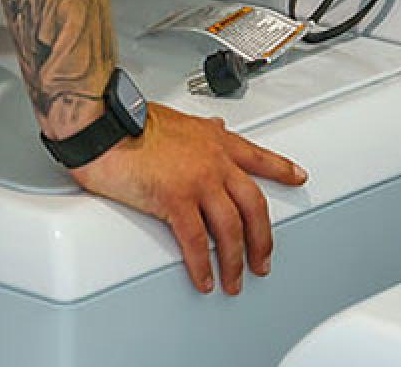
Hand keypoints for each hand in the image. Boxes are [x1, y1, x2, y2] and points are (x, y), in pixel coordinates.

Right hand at [69, 102, 306, 294]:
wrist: (104, 124)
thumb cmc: (130, 121)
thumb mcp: (175, 119)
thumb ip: (199, 130)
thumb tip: (215, 128)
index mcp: (213, 139)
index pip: (257, 156)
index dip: (280, 169)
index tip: (297, 177)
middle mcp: (213, 160)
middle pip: (253, 204)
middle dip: (263, 238)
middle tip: (263, 259)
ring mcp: (197, 180)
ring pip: (231, 228)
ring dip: (234, 261)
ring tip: (233, 281)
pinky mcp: (174, 199)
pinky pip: (196, 242)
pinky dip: (202, 265)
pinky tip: (204, 278)